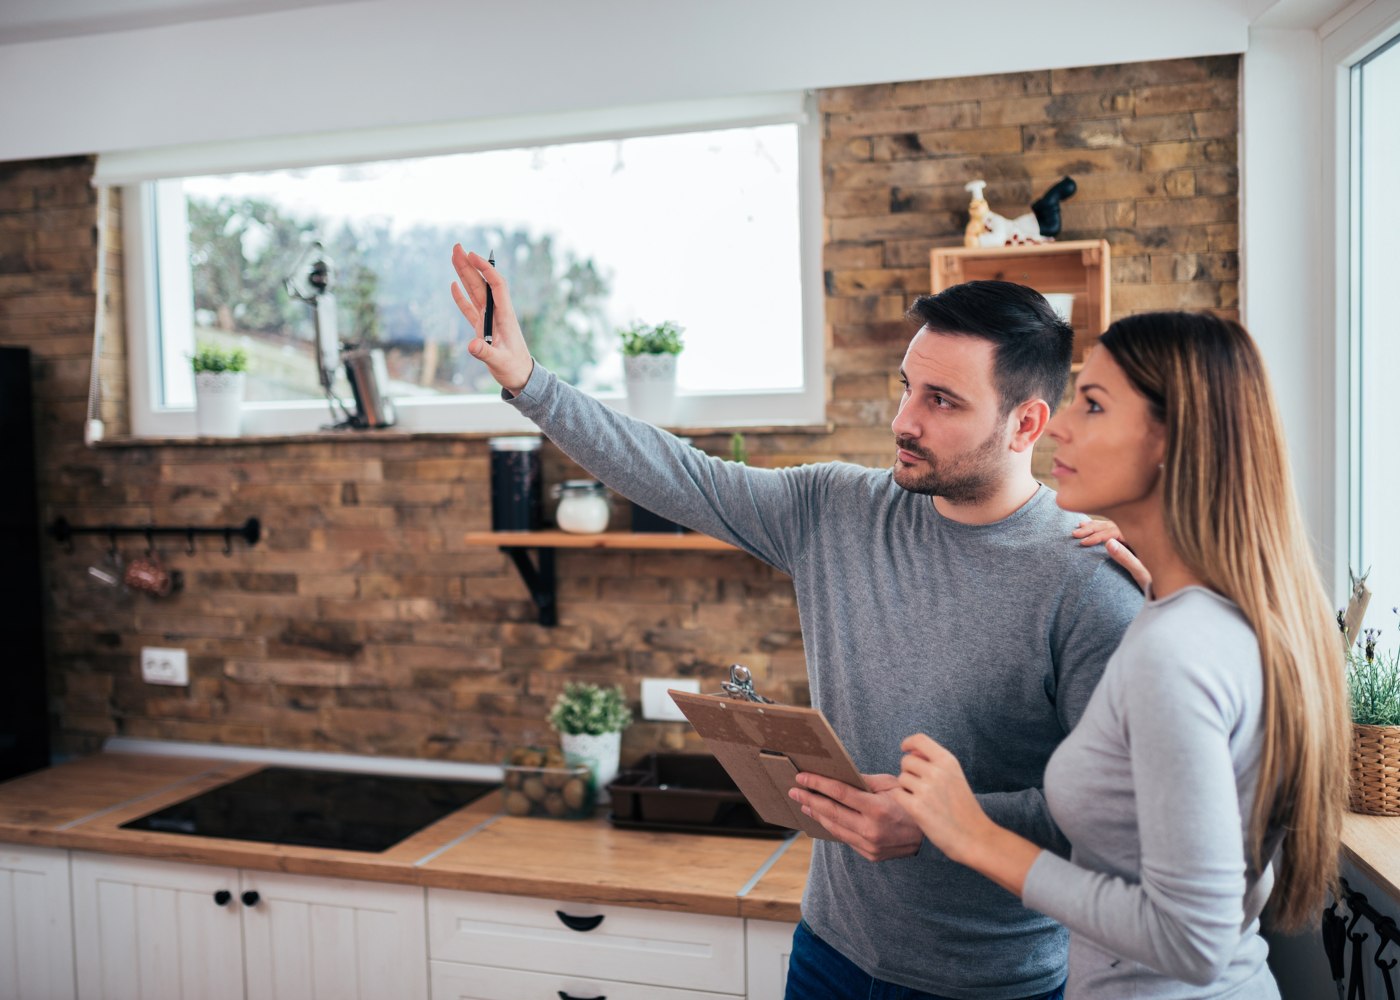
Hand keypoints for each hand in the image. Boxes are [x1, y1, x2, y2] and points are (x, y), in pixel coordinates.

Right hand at [450, 245, 533, 394]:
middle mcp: (497, 314)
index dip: (485, 269)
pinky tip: (454, 285)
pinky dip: (461, 297)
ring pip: (474, 292)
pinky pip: (470, 308)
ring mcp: (488, 320)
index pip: (496, 286)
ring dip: (464, 275)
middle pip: (482, 284)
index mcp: (505, 316)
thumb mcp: (500, 362)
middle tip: (457, 247)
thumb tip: (471, 345)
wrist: (522, 378)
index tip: (472, 255)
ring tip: (454, 257)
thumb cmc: (515, 369)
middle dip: (470, 264)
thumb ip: (485, 353)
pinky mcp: (482, 328)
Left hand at [788, 772, 922, 860]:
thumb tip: (839, 775)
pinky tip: (822, 817)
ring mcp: (870, 845)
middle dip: (809, 799)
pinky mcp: (869, 855)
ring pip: (834, 828)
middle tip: (794, 791)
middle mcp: (871, 829)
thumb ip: (865, 781)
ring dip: (816, 814)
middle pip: (831, 812)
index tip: (802, 777)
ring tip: (804, 803)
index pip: (839, 793)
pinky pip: (845, 838)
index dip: (818, 784)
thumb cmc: (910, 803)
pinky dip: (832, 826)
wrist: (928, 837)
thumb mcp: (892, 785)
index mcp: (877, 809)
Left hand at [894, 734, 991, 864]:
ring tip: (924, 800)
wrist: (975, 837)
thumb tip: (910, 752)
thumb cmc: (964, 808)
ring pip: (901, 779)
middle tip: (921, 787)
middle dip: (909, 772)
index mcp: (948, 761)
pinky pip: (897, 794)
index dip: (909, 743)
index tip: (905, 749)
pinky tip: (917, 808)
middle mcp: (937, 772)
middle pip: (906, 761)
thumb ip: (935, 763)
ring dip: (907, 788)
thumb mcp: (955, 777)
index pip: (920, 740)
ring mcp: (926, 789)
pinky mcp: (916, 807)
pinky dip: (903, 800)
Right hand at [1072, 518, 1151, 592]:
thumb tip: (1108, 543)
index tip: (1083, 543)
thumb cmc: (1157, 580)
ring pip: (1113, 524)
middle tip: (1075, 534)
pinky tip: (1093, 525)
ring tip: (1079, 526)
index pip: (1114, 531)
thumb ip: (1126, 558)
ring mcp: (1139, 533)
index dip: (1097, 536)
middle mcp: (1140, 532)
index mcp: (1141, 537)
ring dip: (1095, 525)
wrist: (1171, 584)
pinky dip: (1103, 526)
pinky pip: (1117, 527)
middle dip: (1092, 529)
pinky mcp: (1136, 538)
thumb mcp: (1141, 572)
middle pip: (1112, 525)